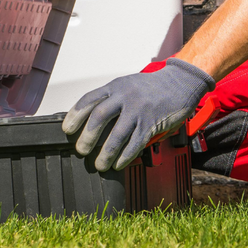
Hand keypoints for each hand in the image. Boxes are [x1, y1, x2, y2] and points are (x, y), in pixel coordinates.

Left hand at [63, 58, 213, 171]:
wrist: (180, 82)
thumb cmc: (151, 87)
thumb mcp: (127, 85)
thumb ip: (111, 100)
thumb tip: (91, 122)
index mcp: (115, 87)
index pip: (89, 100)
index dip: (76, 115)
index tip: (67, 129)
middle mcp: (125, 96)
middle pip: (100, 117)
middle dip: (87, 136)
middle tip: (81, 150)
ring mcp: (139, 110)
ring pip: (117, 134)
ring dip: (105, 152)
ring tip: (99, 165)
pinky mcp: (152, 123)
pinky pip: (136, 143)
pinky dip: (125, 156)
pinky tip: (118, 164)